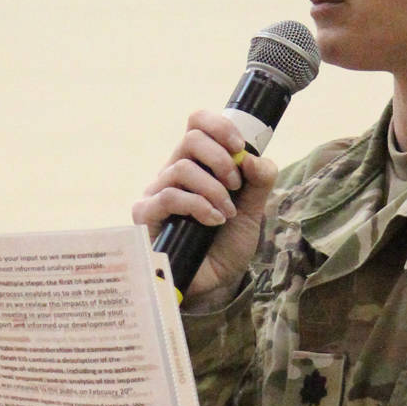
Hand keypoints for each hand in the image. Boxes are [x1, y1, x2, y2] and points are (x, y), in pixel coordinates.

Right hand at [131, 110, 277, 298]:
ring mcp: (157, 193)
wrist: (216, 282)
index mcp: (198, 163)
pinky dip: (197, 205)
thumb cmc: (228, 243)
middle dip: (221, 159)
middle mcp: (173, 172)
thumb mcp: (254, 209)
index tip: (239, 147)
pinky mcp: (146, 215)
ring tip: (227, 213)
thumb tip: (250, 156)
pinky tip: (212, 221)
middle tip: (236, 185)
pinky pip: (168, 196)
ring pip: (181, 168)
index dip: (219, 126)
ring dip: (213, 189)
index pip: (197, 123)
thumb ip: (260, 180)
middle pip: (191, 139)